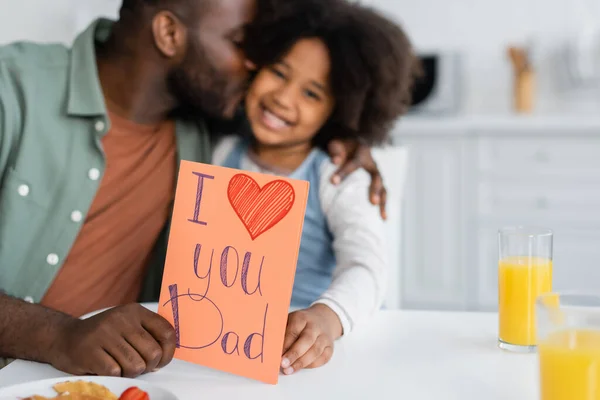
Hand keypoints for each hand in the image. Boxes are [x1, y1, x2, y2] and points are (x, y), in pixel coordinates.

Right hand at [49, 303, 175, 377]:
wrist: (64, 337)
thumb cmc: (103, 336)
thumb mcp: (127, 325)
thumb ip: (147, 334)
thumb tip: (165, 355)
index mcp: (135, 311)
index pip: (166, 332)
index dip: (168, 352)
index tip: (161, 361)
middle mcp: (121, 319)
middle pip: (152, 353)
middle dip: (148, 366)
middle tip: (136, 365)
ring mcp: (105, 334)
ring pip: (136, 365)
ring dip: (130, 372)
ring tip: (119, 365)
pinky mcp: (90, 351)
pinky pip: (116, 372)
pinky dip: (114, 375)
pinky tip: (106, 366)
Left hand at [280, 304, 342, 374]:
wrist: (323, 319)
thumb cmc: (301, 322)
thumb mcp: (289, 320)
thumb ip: (281, 331)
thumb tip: (270, 346)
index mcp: (302, 317)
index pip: (294, 330)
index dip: (285, 344)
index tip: (276, 354)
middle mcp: (315, 326)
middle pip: (306, 340)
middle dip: (294, 354)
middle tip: (282, 364)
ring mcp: (324, 337)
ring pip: (315, 351)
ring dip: (301, 363)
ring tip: (289, 370)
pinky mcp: (330, 347)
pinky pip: (322, 358)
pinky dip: (311, 365)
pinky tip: (300, 367)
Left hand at [327, 139, 386, 219]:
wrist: (352, 145)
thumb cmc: (342, 147)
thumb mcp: (336, 144)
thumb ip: (336, 150)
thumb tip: (335, 161)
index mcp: (362, 153)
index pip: (353, 163)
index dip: (343, 172)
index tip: (333, 182)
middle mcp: (372, 164)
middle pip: (377, 177)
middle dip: (375, 190)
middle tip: (372, 202)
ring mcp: (376, 174)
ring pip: (383, 188)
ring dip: (383, 201)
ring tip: (381, 216)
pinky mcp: (377, 183)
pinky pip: (382, 194)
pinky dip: (383, 206)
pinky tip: (383, 218)